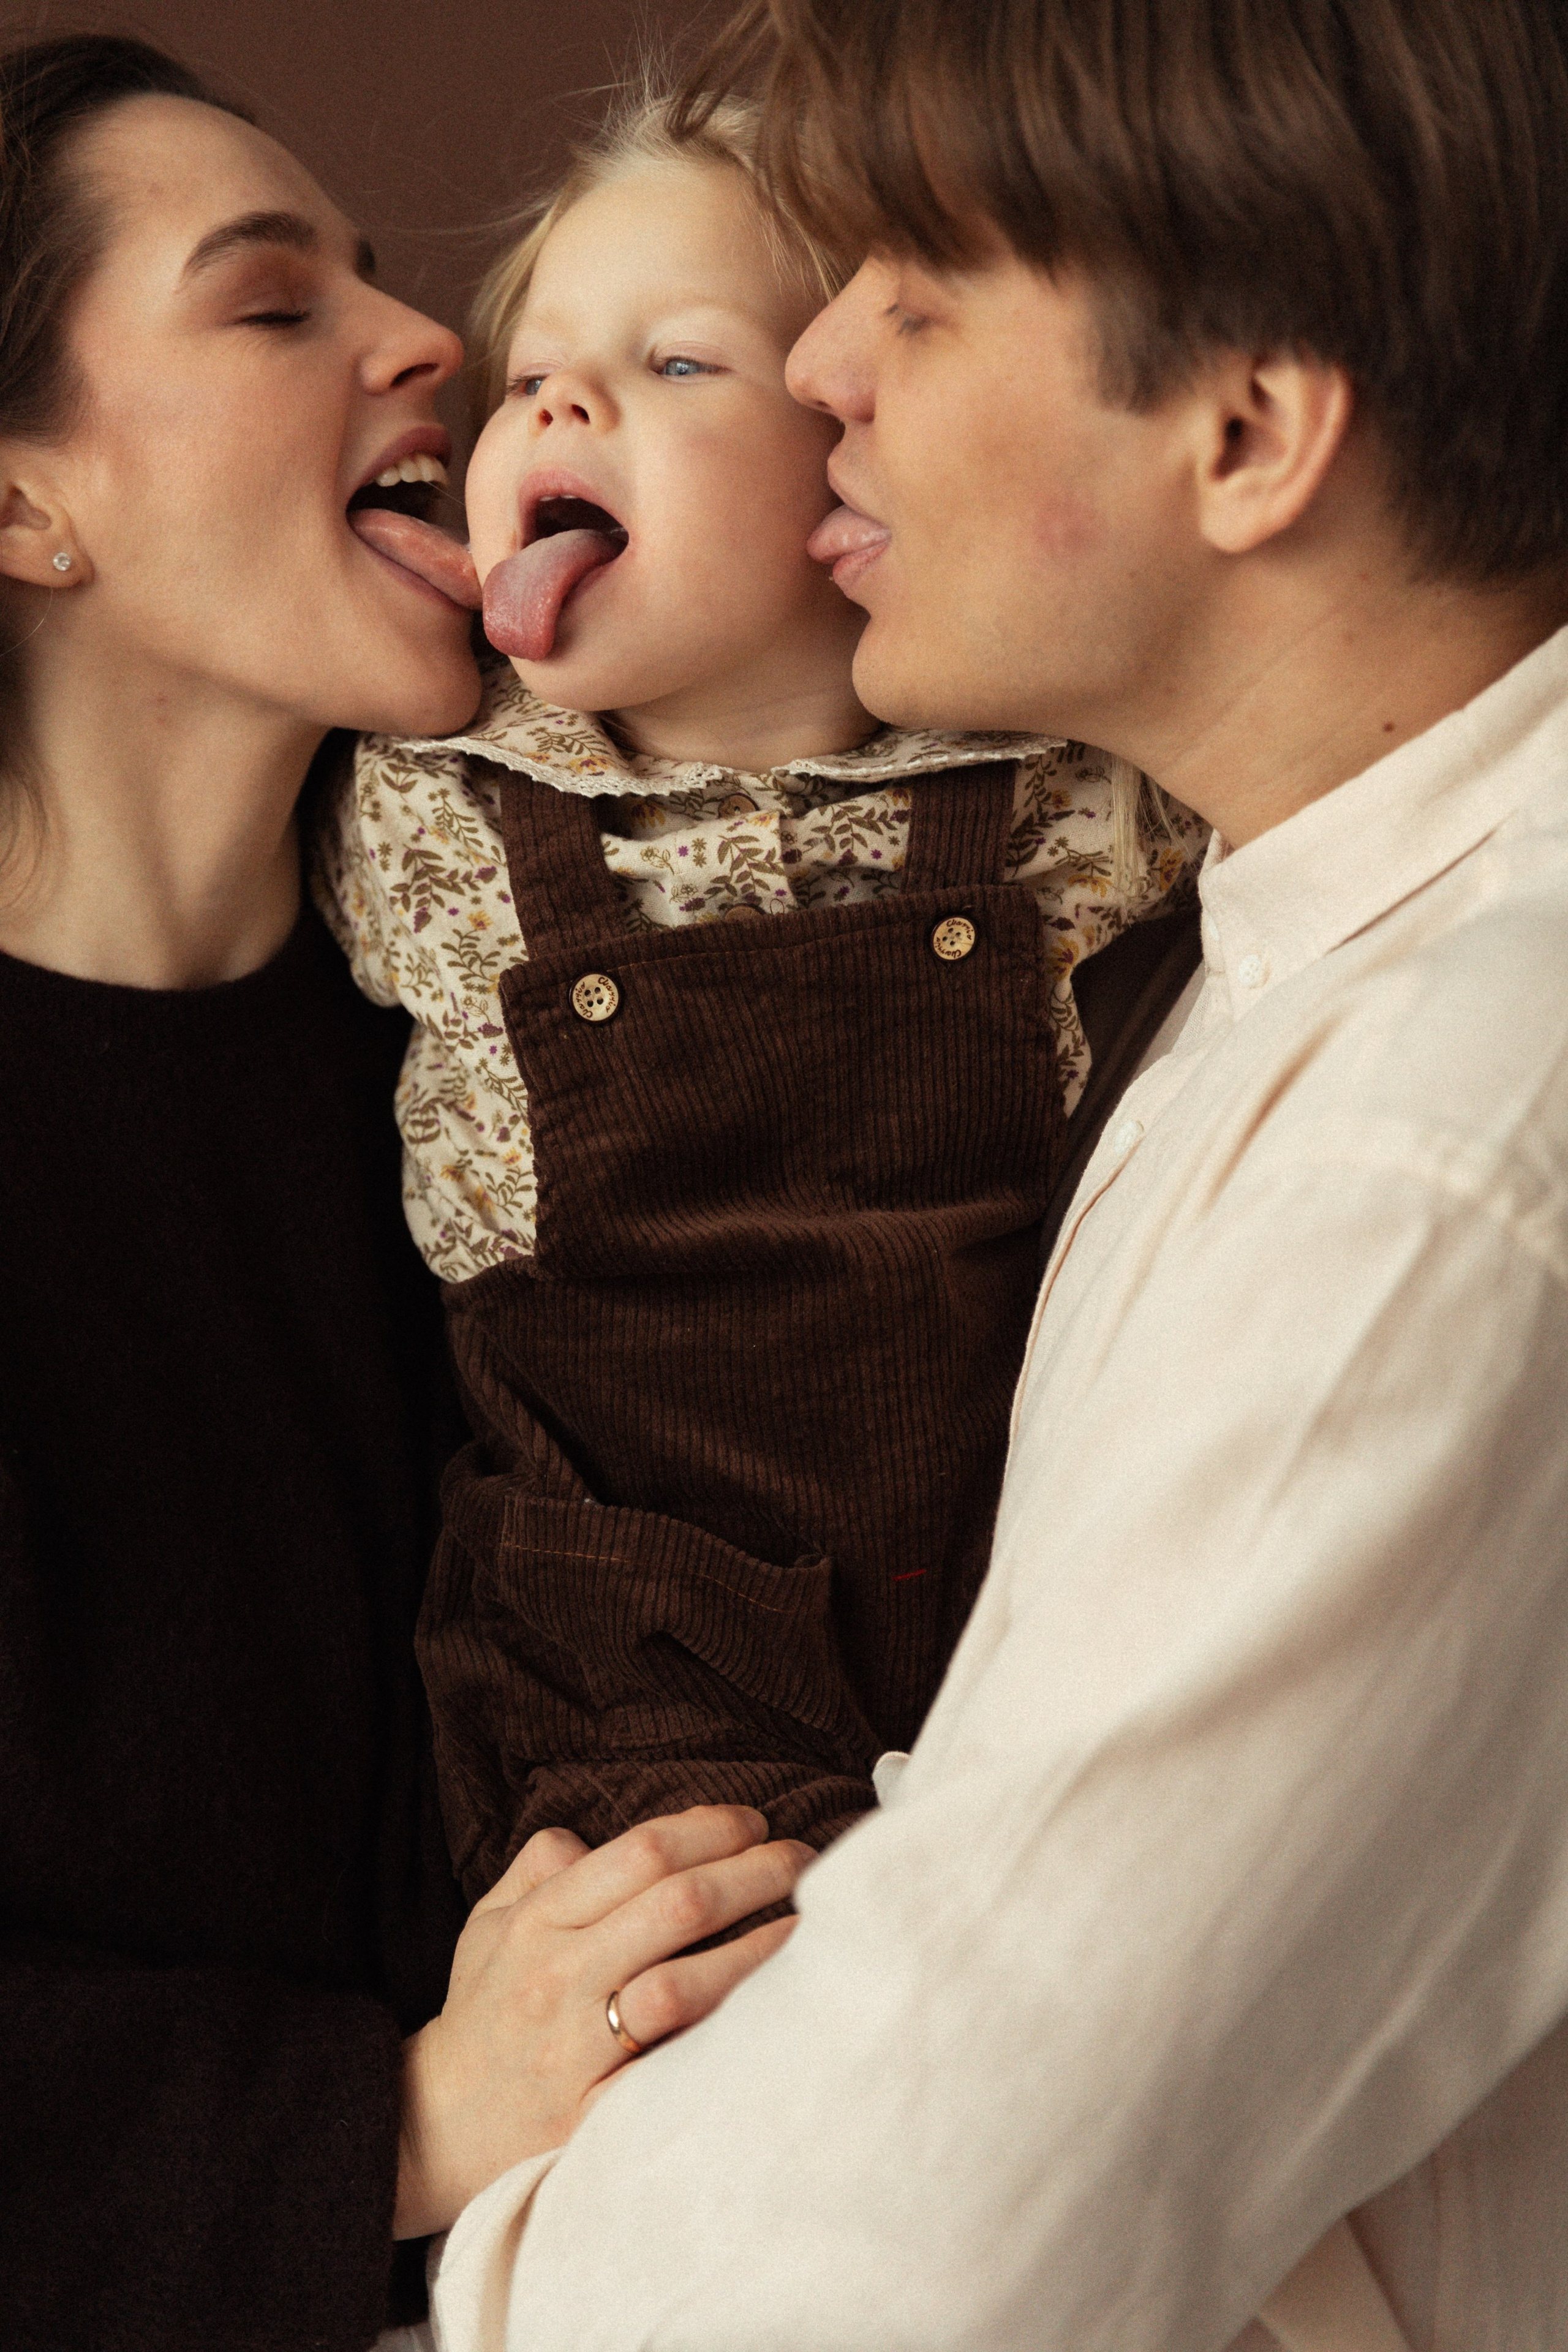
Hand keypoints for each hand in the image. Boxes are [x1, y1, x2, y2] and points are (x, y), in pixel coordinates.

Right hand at [394, 1804, 808, 2236]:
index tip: (754, 1819)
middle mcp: (558, 1979)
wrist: (434, 2128)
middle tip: (804, 1856)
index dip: (709, 1827)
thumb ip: (542, 1864)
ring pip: (683, 1987)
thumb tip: (600, 1831)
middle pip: (677, 1906)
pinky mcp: (593, 2118)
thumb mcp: (490, 1922)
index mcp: (538, 1922)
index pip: (640, 1853)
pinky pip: (673, 2073)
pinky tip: (771, 2016)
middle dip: (756, 1872)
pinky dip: (725, 2042)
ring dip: (758, 1951)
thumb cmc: (481, 2012)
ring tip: (808, 1926)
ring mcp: (577, 2052)